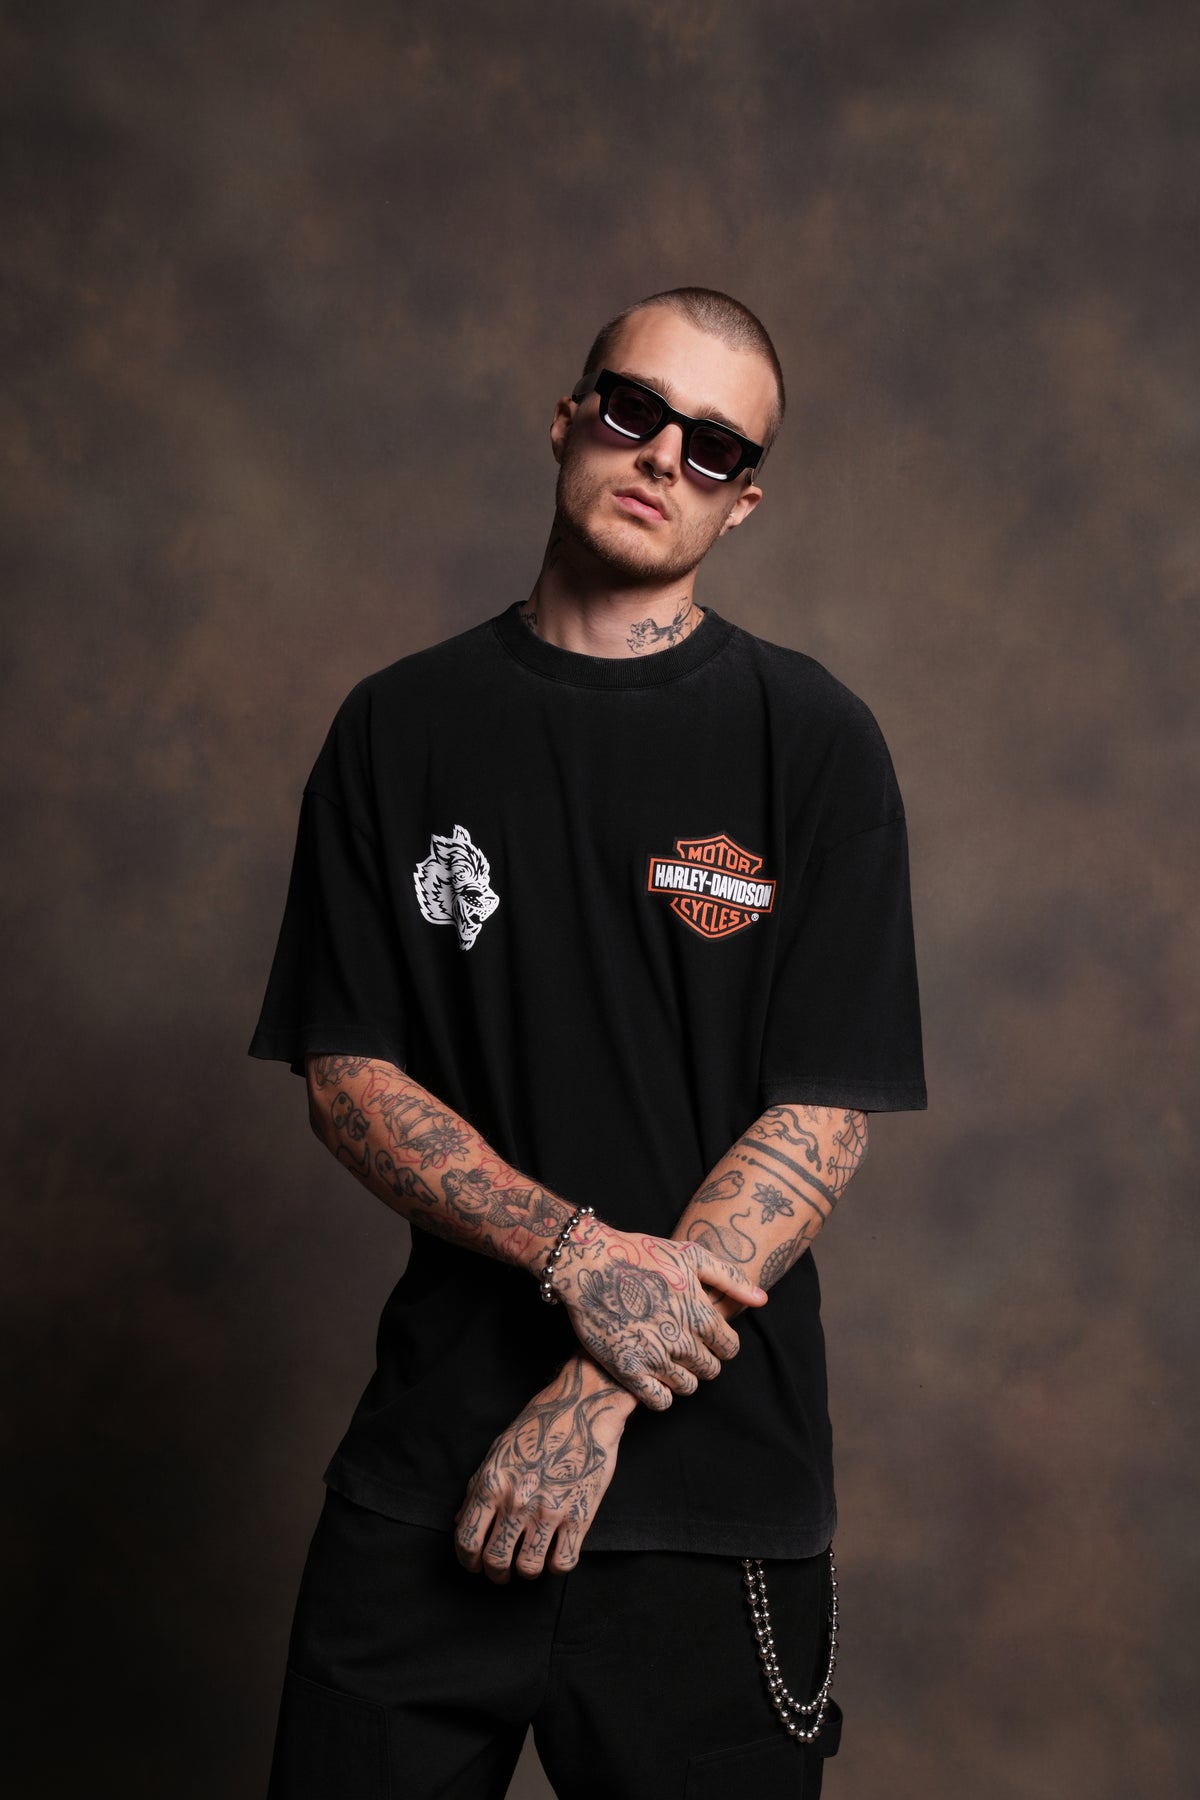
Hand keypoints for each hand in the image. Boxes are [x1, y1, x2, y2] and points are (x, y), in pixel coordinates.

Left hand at [454, 1359, 630, 1582]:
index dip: (467, 1561)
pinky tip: (553, 1553)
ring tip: (528, 1561)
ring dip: (524, 1571)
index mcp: (492, 1485)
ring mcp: (549, 1511)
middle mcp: (517, 1502)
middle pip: (495, 1561)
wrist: (582, 1409)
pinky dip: (555, 1566)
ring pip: (528, 1568)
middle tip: (501, 1570)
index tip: (475, 1564)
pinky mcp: (579, 1517)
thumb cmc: (538, 1427)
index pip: (467, 1541)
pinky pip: (562, 1562)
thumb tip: (460, 1521)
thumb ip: (477, 1488)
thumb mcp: (498, 1451)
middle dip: (495, 1572)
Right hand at [554, 1222, 766, 1409]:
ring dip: (683, 1377)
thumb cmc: (641, 1255)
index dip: (720, 1343)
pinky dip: (661, 1394)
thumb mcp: (689, 1255)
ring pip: (687, 1387)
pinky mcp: (627, 1369)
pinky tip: (652, 1375)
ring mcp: (654, 1357)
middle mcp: (681, 1339)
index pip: (729, 1348)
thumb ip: (729, 1279)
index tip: (706, 1336)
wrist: (589, 1263)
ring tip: (667, 1358)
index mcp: (700, 1314)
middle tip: (683, 1345)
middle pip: (710, 1370)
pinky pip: (659, 1401)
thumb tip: (762, 1300)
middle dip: (703, 1360)